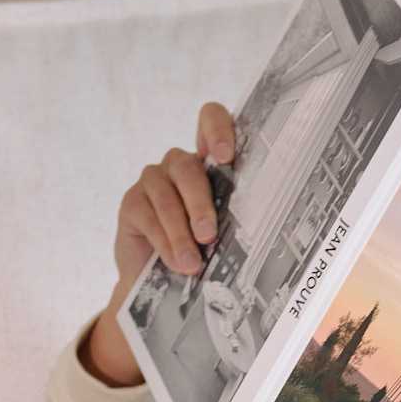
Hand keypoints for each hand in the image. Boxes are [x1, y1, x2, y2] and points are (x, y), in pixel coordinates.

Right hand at [81, 102, 236, 389]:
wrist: (164, 281)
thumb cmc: (205, 251)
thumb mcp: (227, 233)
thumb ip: (239, 218)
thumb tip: (267, 227)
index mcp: (210, 164)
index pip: (210, 120)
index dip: (217, 130)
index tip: (226, 157)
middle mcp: (180, 165)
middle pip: (187, 167)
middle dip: (200, 203)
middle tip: (209, 235)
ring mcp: (153, 180)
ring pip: (166, 195)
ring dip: (181, 232)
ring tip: (192, 264)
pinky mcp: (132, 201)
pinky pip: (147, 214)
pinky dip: (164, 241)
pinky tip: (174, 262)